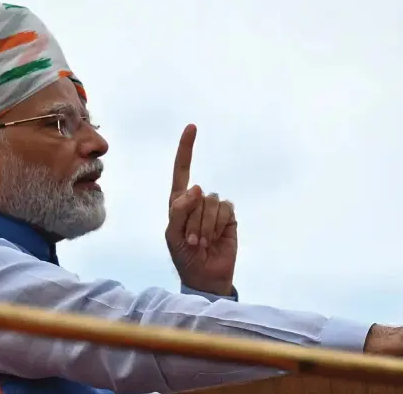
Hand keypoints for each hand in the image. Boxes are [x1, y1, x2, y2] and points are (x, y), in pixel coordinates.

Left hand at [166, 124, 237, 296]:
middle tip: (191, 241)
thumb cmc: (184, 255)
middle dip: (193, 220)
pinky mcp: (229, 216)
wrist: (205, 276)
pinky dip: (218, 226)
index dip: (186, 148)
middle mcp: (198, 200)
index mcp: (179, 201)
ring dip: (205, 226)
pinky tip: (217, 239)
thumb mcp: (173, 234)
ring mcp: (215, 207)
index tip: (192, 127)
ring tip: (202, 243)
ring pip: (211, 202)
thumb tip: (197, 187)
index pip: (182, 170)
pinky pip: (225, 210)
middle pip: (197, 194)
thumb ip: (180, 209)